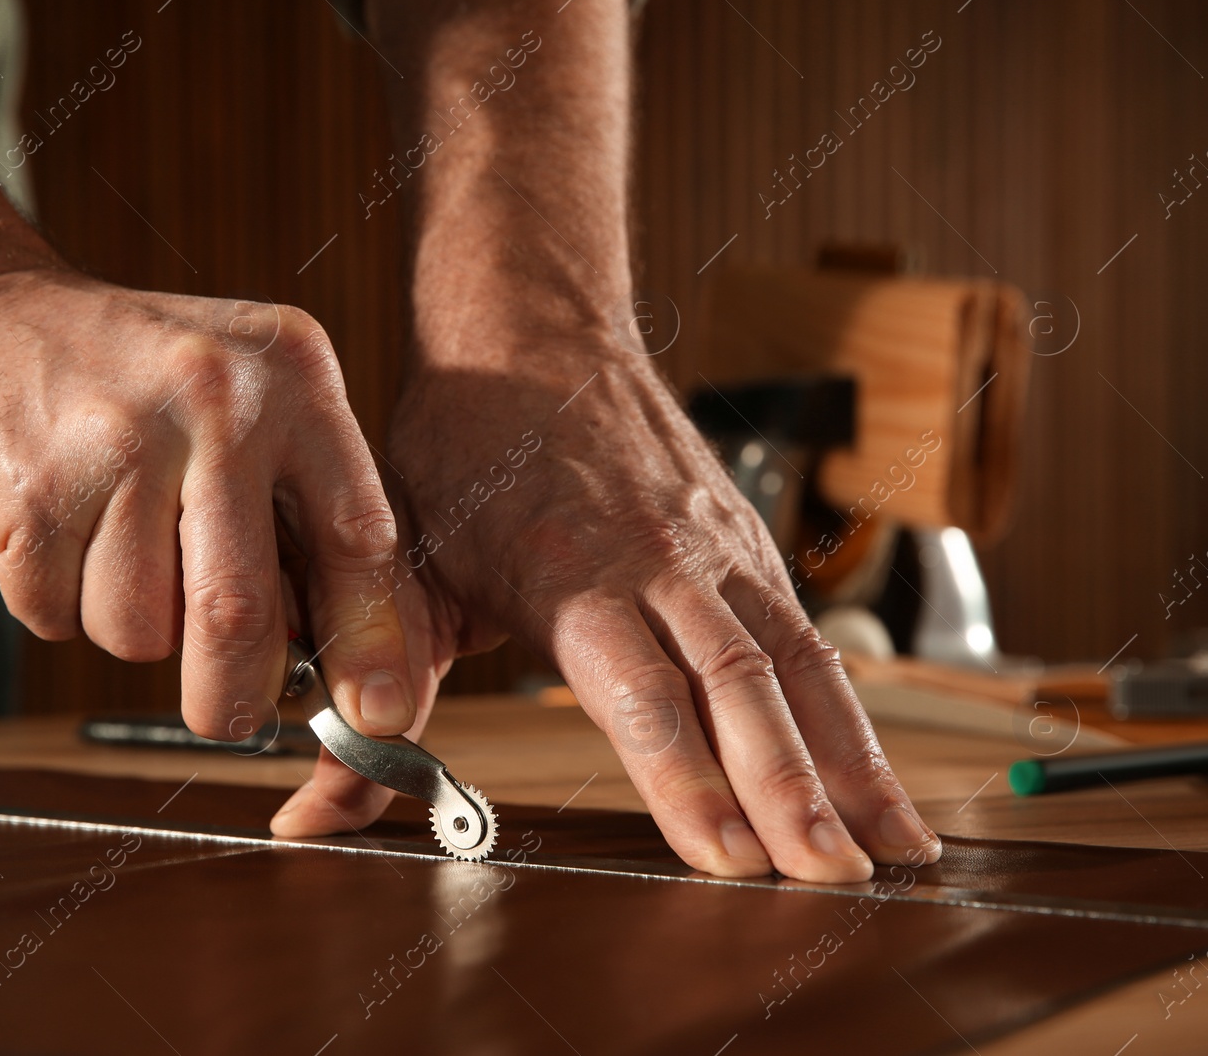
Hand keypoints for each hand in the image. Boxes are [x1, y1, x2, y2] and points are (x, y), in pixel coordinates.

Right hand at [0, 268, 418, 742]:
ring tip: (108, 545)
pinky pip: (56, 613)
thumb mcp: (242, 397)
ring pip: (141, 629)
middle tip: (226, 715)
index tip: (379, 714)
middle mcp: (215, 399)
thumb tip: (338, 659)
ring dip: (125, 625)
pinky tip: (53, 529)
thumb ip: (295, 505)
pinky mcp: (29, 486)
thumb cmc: (130, 376)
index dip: (371, 639)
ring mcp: (117, 441)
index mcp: (293, 377)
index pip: (358, 534)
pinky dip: (54, 601)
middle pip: (240, 611)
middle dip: (233, 694)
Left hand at [364, 340, 941, 882]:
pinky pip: (812, 640)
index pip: (638, 687)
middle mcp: (660, 559)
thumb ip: (371, 697)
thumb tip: (311, 814)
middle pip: (738, 681)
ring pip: (798, 662)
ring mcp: (716, 548)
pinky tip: (882, 783)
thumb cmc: (463, 452)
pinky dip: (855, 718)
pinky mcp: (748, 544)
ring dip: (851, 762)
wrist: (533, 330)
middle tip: (830, 878)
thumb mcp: (401, 566)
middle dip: (790, 788)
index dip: (685, 774)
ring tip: (896, 852)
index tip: (727, 856)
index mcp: (567, 569)